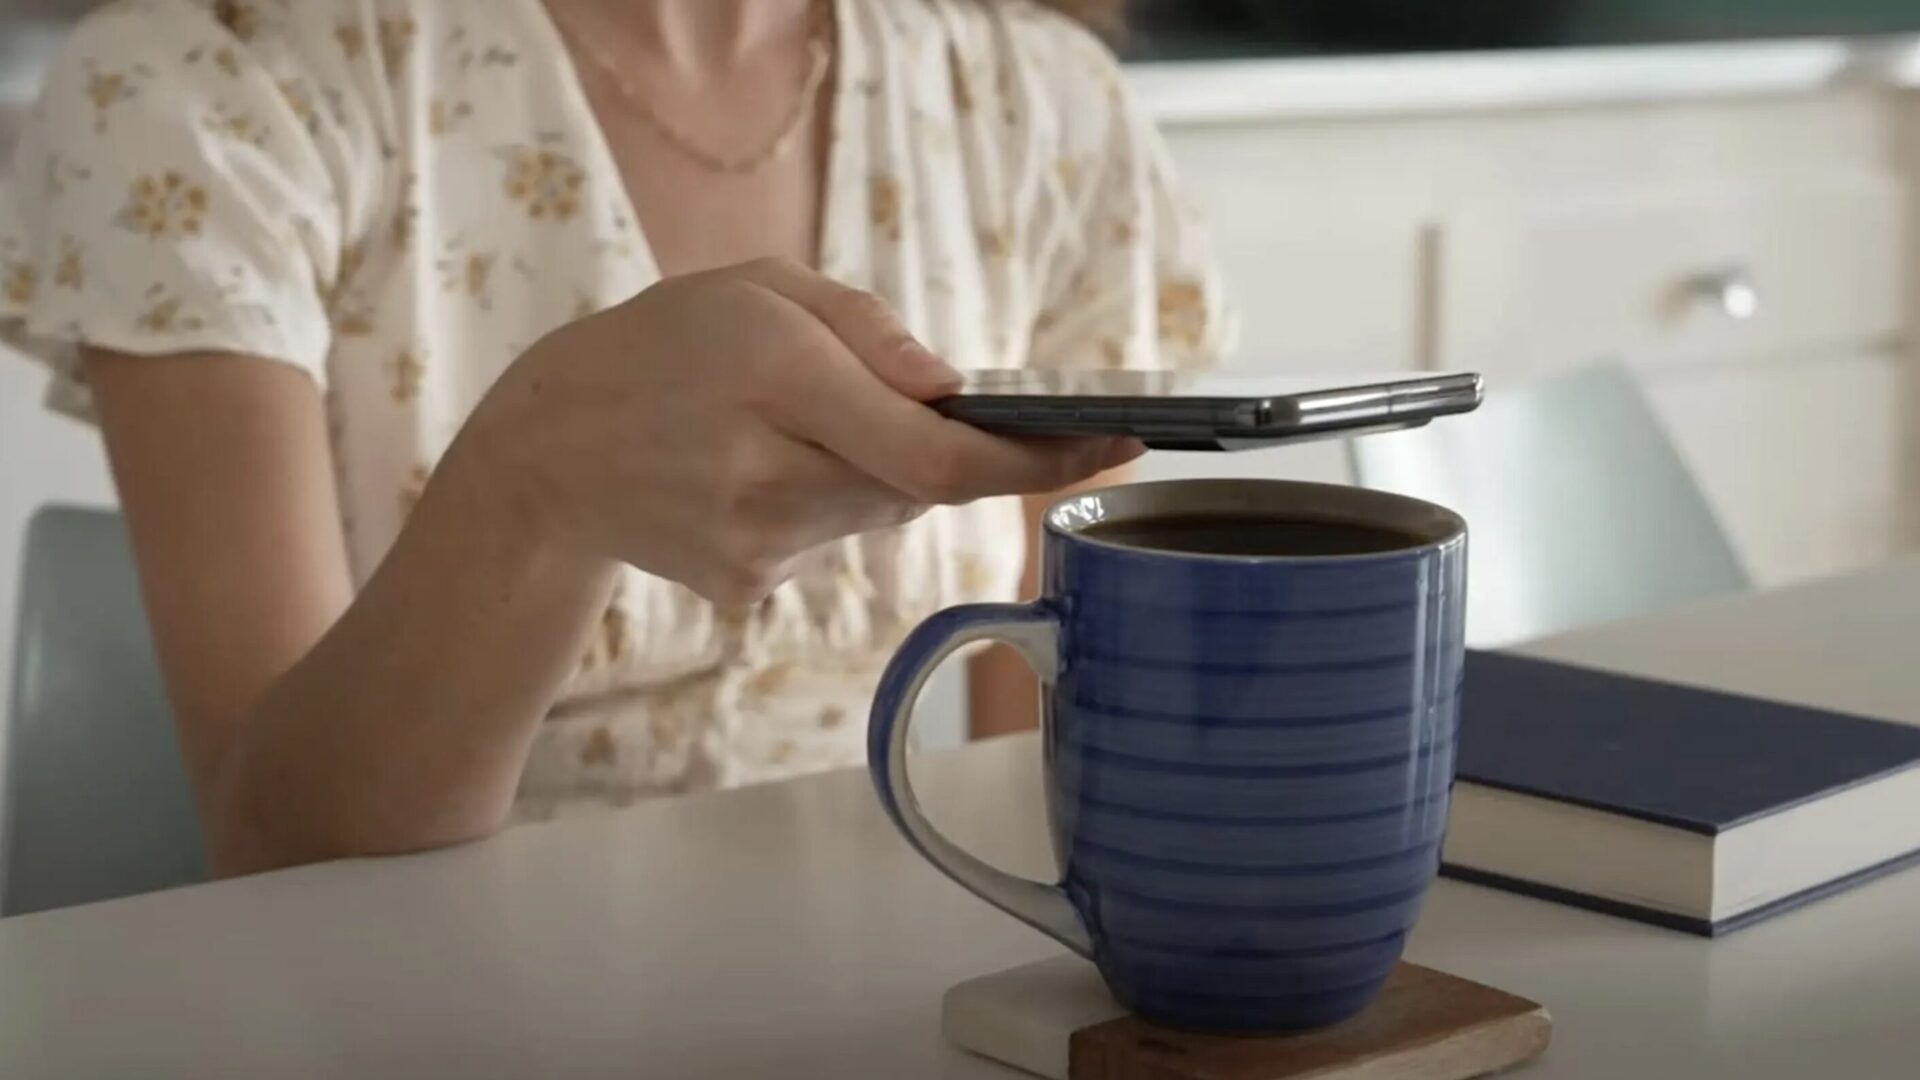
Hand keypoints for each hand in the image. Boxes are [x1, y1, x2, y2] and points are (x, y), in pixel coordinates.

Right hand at [451, 258, 1138, 604]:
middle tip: (904, 404)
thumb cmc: (661, 349)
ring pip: (881, 511)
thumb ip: (866, 330)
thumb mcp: (756, 289)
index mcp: (777, 379)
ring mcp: (758, 547)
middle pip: (920, 485)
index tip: (1121, 443)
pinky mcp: (749, 586)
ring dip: (876, 469)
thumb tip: (955, 393)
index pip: (940, 455)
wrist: (546, 457)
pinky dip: (824, 501)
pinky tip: (751, 472)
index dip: (1039, 461)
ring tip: (786, 426)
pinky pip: (832, 538)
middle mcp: (770, 474)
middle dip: (940, 447)